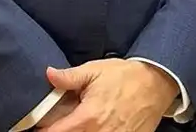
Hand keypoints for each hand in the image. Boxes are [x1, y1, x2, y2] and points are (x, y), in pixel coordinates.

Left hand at [42, 59, 177, 131]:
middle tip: (59, 124)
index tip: (39, 127)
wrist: (156, 83)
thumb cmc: (125, 76)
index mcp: (88, 117)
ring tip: (79, 124)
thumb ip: (69, 77)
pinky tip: (96, 127)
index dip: (43, 131)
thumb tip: (49, 74)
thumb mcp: (94, 71)